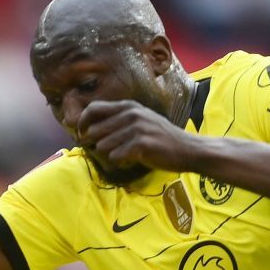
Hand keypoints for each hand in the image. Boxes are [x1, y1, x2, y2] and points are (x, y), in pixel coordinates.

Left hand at [78, 100, 201, 174]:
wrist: (188, 149)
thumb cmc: (160, 138)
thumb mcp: (139, 121)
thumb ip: (117, 121)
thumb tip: (86, 129)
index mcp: (128, 106)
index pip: (92, 108)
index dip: (82, 123)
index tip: (83, 135)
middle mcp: (131, 114)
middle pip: (93, 131)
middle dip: (94, 145)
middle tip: (107, 151)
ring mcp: (136, 128)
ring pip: (102, 146)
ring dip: (109, 156)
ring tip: (124, 156)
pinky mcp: (140, 144)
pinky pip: (114, 157)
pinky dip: (119, 163)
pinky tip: (130, 162)